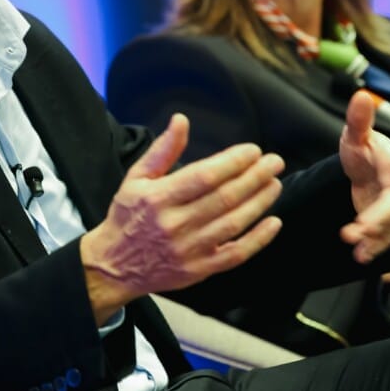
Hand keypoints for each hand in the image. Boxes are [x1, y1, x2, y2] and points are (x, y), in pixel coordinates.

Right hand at [79, 113, 283, 322]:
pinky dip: (258, 239)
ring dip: (259, 202)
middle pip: (224, 198)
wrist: (114, 265)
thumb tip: (181, 120)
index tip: (253, 150)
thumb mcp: (136, 178)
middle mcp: (175, 224)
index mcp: (159, 198)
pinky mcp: (199, 270)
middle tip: (274, 162)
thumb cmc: (128, 216)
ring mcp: (189, 250)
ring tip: (275, 183)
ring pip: (233, 224)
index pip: (204, 176)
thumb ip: (162, 150)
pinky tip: (274, 222)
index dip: (233, 162)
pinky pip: (235, 255)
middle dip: (255, 177)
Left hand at [339, 91, 389, 263]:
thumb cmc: (363, 149)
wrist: (361, 170)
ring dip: (375, 237)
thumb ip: (359, 120)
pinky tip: (360, 256)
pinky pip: (385, 237)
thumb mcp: (355, 135)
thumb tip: (361, 96)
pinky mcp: (388, 224)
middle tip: (359, 228)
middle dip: (381, 217)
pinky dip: (373, 247)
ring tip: (353, 243)